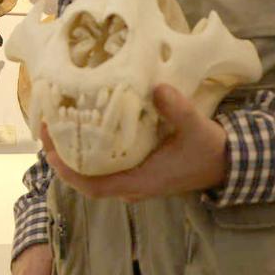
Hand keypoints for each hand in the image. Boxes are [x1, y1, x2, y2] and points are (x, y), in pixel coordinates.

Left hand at [41, 84, 227, 201]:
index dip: (67, 171)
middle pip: (85, 180)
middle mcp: (132, 186)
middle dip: (62, 158)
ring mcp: (133, 180)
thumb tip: (157, 88)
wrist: (228, 163)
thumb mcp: (196, 127)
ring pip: (92, 174)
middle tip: (46, 127)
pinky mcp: (137, 171)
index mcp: (140, 183)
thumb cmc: (210, 150)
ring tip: (57, 124)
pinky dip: (88, 151)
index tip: (49, 148)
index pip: (93, 186)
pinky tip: (82, 127)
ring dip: (73, 154)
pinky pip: (103, 167)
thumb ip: (177, 109)